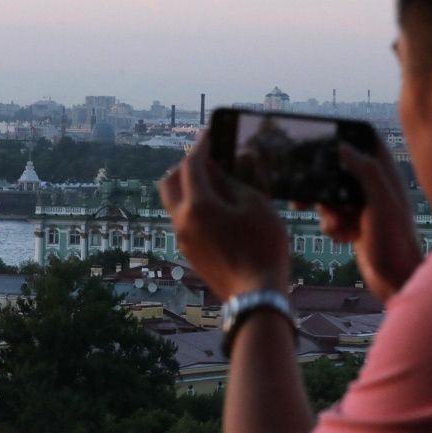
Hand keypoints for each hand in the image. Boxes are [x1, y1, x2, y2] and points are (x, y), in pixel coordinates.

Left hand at [159, 139, 289, 299]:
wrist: (256, 297)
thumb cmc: (262, 249)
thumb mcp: (256, 205)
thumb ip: (236, 179)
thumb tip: (224, 164)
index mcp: (197, 206)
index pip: (191, 165)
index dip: (201, 146)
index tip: (209, 135)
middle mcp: (181, 221)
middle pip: (169, 182)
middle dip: (184, 166)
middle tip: (206, 159)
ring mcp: (183, 239)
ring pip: (174, 203)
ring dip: (187, 187)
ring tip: (214, 183)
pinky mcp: (190, 252)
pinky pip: (184, 220)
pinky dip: (193, 206)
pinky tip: (217, 209)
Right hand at [317, 142, 421, 300]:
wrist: (397, 282)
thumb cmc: (395, 243)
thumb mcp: (381, 204)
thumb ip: (366, 172)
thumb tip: (343, 146)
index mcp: (385, 175)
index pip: (368, 141)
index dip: (347, 135)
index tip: (323, 135)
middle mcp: (375, 187)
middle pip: (340, 170)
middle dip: (323, 183)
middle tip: (303, 193)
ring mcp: (364, 207)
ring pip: (331, 196)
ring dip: (327, 211)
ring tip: (336, 225)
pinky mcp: (355, 225)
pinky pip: (333, 218)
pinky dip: (332, 227)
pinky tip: (345, 239)